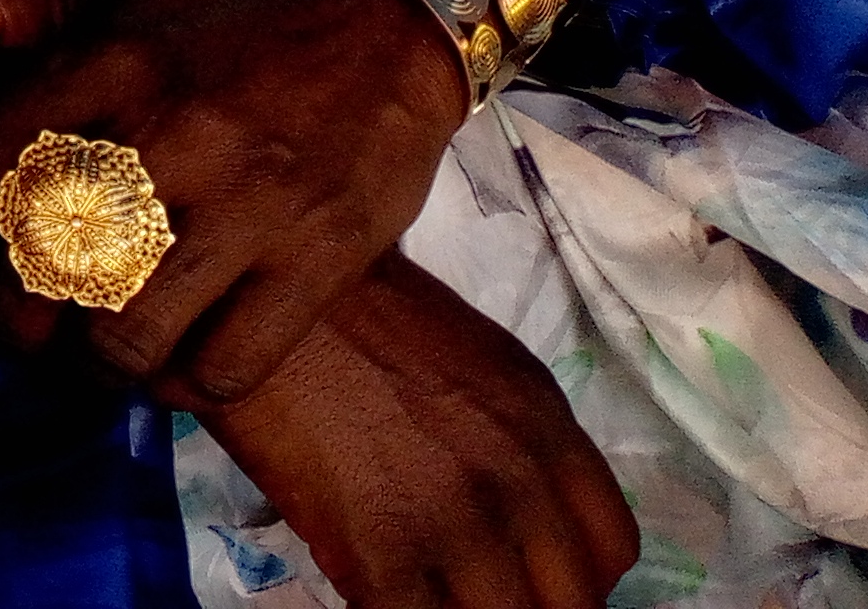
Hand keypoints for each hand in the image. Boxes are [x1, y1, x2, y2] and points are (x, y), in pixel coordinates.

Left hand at [0, 0, 470, 400]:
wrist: (382, 21)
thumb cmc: (217, 20)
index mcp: (107, 61)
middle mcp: (173, 127)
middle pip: (52, 267)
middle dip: (15, 326)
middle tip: (16, 339)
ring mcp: (252, 197)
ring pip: (132, 330)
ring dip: (94, 369)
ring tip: (88, 363)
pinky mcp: (322, 255)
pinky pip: (228, 365)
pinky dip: (183, 389)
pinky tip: (169, 371)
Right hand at [192, 255, 634, 608]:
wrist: (255, 291)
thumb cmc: (350, 312)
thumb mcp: (474, 362)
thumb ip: (517, 441)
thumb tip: (521, 519)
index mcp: (545, 428)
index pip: (612, 552)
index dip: (579, 583)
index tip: (536, 582)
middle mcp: (518, 480)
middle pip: (572, 603)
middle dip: (530, 607)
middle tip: (477, 591)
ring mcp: (453, 521)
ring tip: (427, 592)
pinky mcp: (380, 551)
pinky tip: (378, 590)